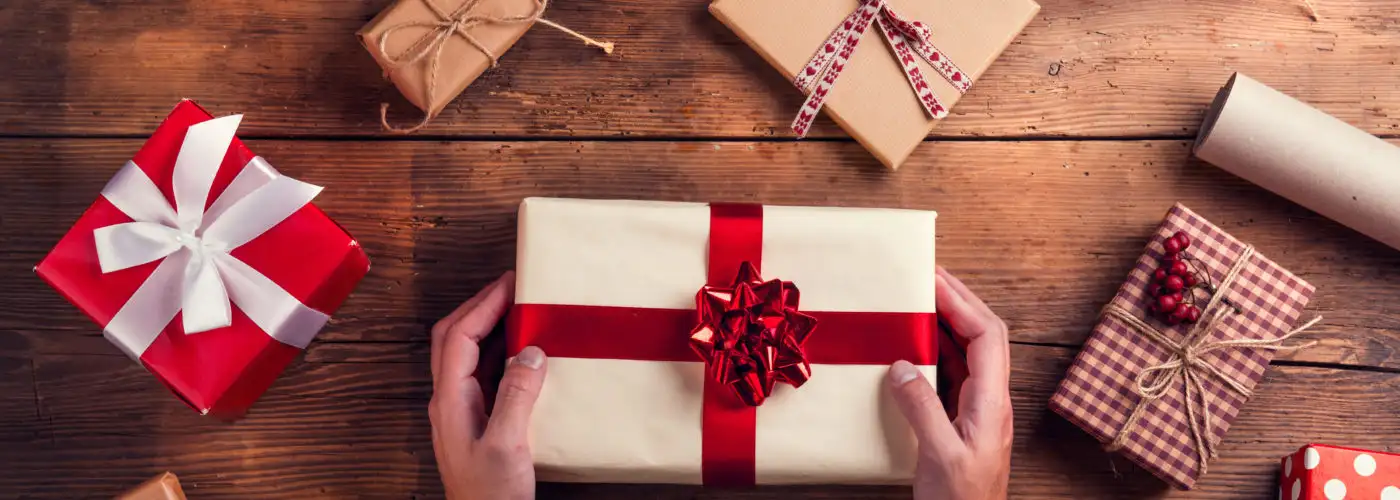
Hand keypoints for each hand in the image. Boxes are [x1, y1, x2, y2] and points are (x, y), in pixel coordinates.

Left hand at [430, 272, 546, 499]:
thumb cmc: (490, 496)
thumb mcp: (508, 446)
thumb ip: (517, 397)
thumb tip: (530, 353)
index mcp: (450, 401)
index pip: (459, 337)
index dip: (482, 305)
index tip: (509, 284)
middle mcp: (450, 402)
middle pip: (453, 338)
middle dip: (478, 307)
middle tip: (509, 288)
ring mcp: (461, 412)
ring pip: (464, 355)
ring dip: (485, 327)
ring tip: (515, 310)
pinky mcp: (476, 422)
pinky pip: (481, 375)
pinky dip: (497, 353)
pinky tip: (520, 353)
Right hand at [888, 266, 1012, 499]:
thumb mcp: (939, 455)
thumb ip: (922, 408)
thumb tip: (902, 366)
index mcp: (992, 403)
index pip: (987, 335)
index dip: (962, 302)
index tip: (933, 278)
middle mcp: (991, 401)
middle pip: (984, 336)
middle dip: (959, 301)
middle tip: (928, 276)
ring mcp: (979, 412)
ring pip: (971, 353)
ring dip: (948, 323)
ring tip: (920, 302)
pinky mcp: (962, 423)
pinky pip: (954, 374)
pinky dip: (937, 351)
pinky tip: (916, 348)